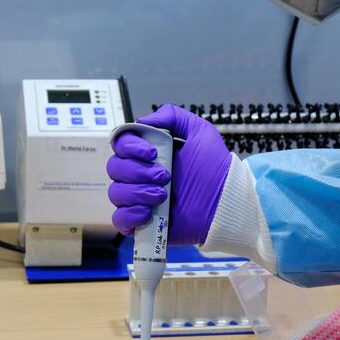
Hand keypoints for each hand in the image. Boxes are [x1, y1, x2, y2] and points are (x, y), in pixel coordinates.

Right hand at [106, 104, 231, 244]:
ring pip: (116, 193)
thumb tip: (142, 122)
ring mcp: (139, 199)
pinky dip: (130, 214)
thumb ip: (172, 116)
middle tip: (165, 177)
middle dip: (138, 171)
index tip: (152, 154)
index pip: (120, 144)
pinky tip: (148, 212)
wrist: (225, 201)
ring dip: (137, 192)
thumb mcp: (200, 131)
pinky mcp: (141, 223)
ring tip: (163, 196)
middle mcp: (140, 175)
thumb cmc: (215, 168)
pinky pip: (119, 219)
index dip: (130, 147)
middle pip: (114, 168)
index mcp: (149, 154)